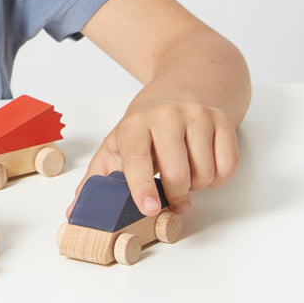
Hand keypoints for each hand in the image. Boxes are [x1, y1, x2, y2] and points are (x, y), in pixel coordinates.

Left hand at [68, 100, 239, 218]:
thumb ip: (96, 180)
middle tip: (170, 192)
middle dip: (175, 194)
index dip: (142, 185)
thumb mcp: (115, 146)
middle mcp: (165, 115)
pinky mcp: (222, 119)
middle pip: (177, 173)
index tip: (149, 209)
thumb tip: (75, 212)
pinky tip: (203, 164)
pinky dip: (218, 177)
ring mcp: (196, 115)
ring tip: (184, 170)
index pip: (137, 157)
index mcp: (133, 124)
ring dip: (197, 185)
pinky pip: (228, 166)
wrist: (177, 90)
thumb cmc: (144, 128)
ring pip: (204, 173)